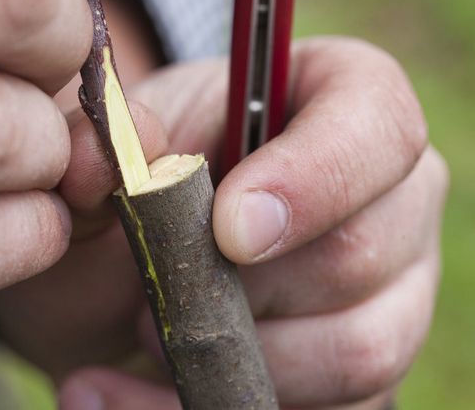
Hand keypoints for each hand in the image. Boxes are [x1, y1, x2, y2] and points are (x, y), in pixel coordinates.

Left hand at [0, 38, 445, 408]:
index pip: (376, 125)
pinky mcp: (364, 369)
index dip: (312, 178)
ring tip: (150, 336)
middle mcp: (385, 200)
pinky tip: (129, 394)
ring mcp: (388, 290)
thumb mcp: (116, 149)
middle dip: (244, 289)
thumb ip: (109, 144)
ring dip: (236, 355)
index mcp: (336, 107)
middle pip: (362, 252)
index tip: (229, 233)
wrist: (127, 265)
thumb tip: (101, 163)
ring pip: (360, 348)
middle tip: (155, 294)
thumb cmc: (142, 185)